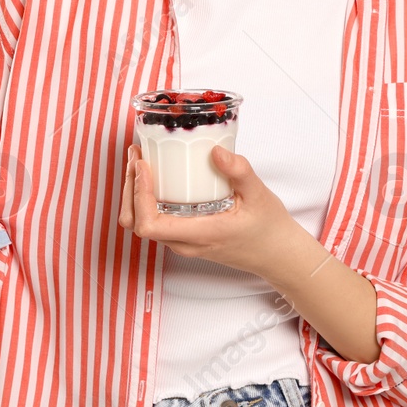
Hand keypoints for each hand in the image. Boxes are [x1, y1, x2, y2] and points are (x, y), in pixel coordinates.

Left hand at [118, 142, 298, 277]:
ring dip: (134, 193)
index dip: (138, 195)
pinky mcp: (185, 237)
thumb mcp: (259, 195)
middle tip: (136, 155)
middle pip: (136, 223)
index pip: (149, 225)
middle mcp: (184, 243)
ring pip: (142, 224)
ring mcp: (183, 243)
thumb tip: (216, 151)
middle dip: (129, 188)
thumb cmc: (269, 229)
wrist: (277, 255)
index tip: (144, 167)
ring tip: (140, 162)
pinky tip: (154, 176)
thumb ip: (239, 172)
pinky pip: (154, 221)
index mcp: (199, 234)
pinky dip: (146, 199)